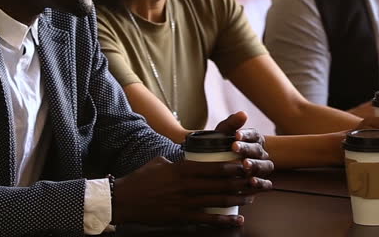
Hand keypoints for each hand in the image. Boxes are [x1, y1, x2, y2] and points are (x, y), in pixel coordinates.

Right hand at [111, 156, 271, 226]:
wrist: (123, 200)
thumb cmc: (141, 179)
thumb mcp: (160, 162)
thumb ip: (178, 161)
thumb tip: (190, 158)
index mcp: (181, 169)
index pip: (212, 167)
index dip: (231, 166)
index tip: (245, 164)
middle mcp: (185, 186)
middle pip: (219, 183)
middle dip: (239, 182)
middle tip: (255, 180)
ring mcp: (184, 203)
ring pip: (216, 200)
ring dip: (236, 198)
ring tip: (251, 196)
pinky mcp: (181, 217)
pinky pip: (206, 219)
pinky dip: (223, 221)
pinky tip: (237, 221)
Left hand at [214, 111, 273, 178]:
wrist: (213, 168)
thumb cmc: (220, 148)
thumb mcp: (222, 134)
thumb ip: (231, 124)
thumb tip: (243, 113)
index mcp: (253, 139)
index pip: (254, 135)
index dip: (246, 135)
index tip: (236, 135)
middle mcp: (260, 153)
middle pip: (259, 150)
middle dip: (247, 149)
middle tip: (235, 148)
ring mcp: (262, 168)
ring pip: (267, 166)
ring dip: (256, 165)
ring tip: (245, 165)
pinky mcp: (260, 182)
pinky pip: (267, 184)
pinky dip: (262, 183)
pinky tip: (252, 182)